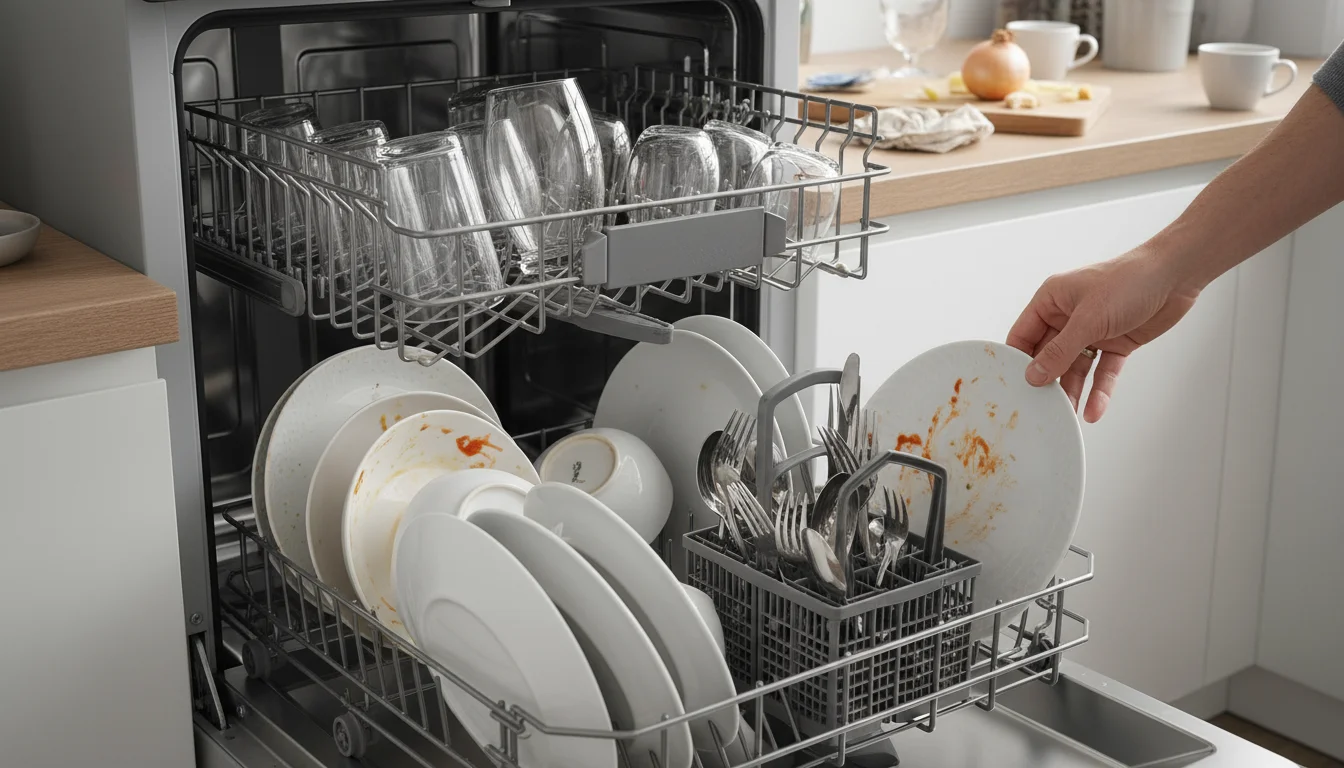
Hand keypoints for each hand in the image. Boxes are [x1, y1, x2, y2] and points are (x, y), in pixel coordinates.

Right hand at [1006, 247, 1201, 421]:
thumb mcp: (1088, 318)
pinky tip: (1094, 409)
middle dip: (1046, 381)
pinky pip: (1102, 372)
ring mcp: (1092, 332)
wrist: (1176, 276)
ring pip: (1075, 368)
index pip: (1023, 336)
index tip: (1013, 387)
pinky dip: (1099, 390)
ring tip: (1067, 415)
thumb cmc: (1129, 280)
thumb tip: (1034, 375)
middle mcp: (1068, 317)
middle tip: (1041, 407)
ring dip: (1072, 391)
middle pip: (1048, 356)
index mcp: (1052, 301)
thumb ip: (1060, 350)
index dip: (1016, 361)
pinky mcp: (1115, 343)